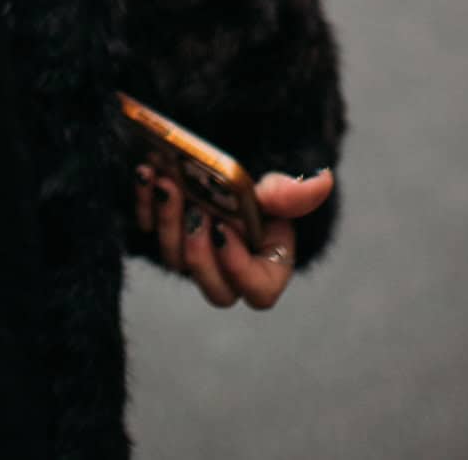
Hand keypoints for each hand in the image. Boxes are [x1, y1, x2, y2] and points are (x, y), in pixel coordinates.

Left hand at [134, 165, 333, 311]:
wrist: (228, 175)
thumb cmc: (260, 192)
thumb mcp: (276, 190)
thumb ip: (291, 193)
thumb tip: (321, 182)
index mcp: (265, 267)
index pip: (259, 292)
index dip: (239, 268)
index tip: (225, 230)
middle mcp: (227, 271)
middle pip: (214, 289)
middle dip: (200, 254)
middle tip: (197, 214)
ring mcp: (194, 257)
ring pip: (177, 261)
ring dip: (170, 224)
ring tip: (169, 184)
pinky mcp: (166, 236)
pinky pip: (149, 232)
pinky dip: (145, 204)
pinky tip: (147, 175)